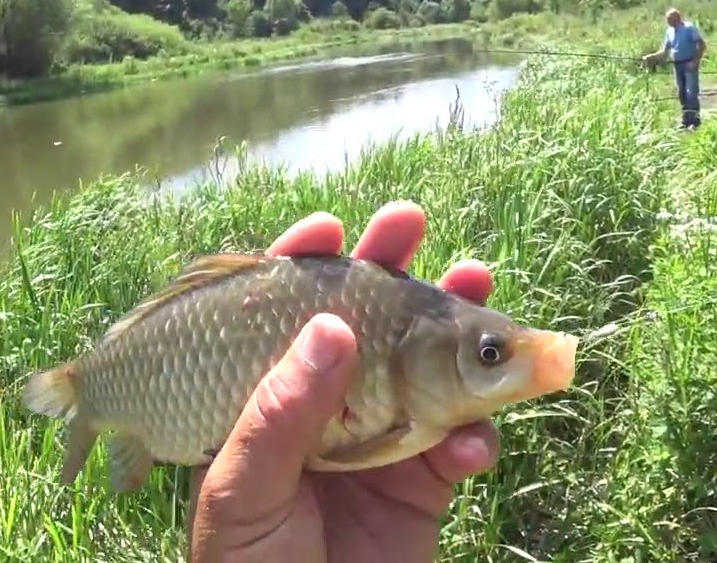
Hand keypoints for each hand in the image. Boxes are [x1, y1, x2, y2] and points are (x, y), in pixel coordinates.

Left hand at [187, 201, 500, 562]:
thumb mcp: (237, 495)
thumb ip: (279, 414)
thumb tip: (331, 328)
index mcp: (262, 399)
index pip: (279, 316)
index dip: (304, 265)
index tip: (329, 229)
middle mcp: (322, 407)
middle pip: (362, 322)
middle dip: (391, 269)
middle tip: (410, 222)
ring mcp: (377, 438)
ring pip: (424, 366)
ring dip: (455, 327)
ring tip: (478, 284)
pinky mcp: (423, 481)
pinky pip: (460, 442)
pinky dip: (475, 438)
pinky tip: (472, 447)